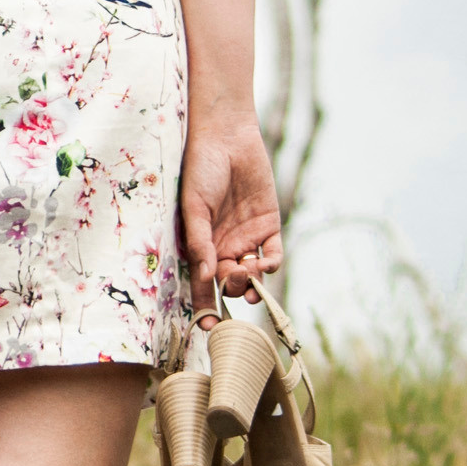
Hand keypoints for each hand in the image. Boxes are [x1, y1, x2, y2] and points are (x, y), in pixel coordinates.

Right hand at [179, 114, 281, 325]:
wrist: (225, 137)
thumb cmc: (200, 169)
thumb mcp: (194, 208)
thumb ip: (200, 243)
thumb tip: (206, 277)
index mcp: (200, 246)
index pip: (203, 284)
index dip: (205, 307)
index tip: (208, 328)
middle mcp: (223, 247)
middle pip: (230, 282)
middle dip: (233, 289)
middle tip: (235, 280)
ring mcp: (247, 238)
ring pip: (254, 274)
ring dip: (253, 281)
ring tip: (249, 274)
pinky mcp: (269, 226)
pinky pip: (273, 254)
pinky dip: (271, 263)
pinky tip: (265, 262)